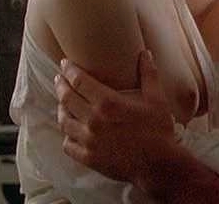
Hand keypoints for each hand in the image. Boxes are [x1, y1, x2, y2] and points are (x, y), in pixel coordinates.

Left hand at [55, 50, 174, 184]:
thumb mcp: (156, 98)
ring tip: (62, 101)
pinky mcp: (89, 158)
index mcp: (107, 102)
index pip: (79, 81)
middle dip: (60, 85)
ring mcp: (89, 140)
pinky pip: (68, 145)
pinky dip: (66, 135)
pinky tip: (69, 130)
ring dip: (61, 108)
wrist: (159, 165)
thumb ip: (148, 73)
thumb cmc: (158, 130)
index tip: (65, 63)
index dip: (70, 70)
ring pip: (64, 121)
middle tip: (59, 77)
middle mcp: (94, 120)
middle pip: (67, 98)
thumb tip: (145, 53)